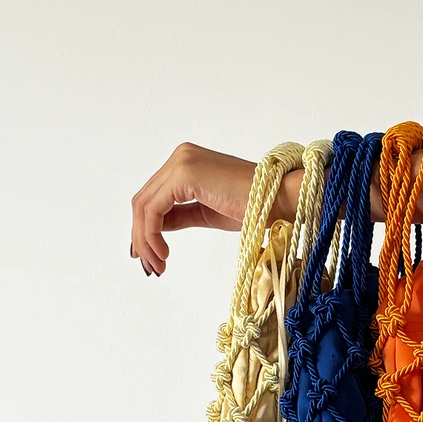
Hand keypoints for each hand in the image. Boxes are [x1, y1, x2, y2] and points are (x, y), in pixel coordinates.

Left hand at [130, 143, 256, 275]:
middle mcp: (181, 156)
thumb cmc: (254, 207)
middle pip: (143, 200)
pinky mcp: (184, 173)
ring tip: (158, 264)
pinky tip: (164, 253)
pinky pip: (153, 208)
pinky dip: (151, 233)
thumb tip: (153, 230)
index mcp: (187, 162)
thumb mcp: (206, 213)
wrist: (280, 200)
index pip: (153, 196)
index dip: (144, 228)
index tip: (149, 256)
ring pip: (143, 205)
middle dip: (142, 236)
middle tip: (151, 266)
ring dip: (145, 239)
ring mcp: (182, 162)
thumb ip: (178, 216)